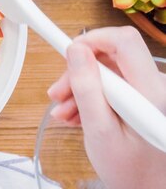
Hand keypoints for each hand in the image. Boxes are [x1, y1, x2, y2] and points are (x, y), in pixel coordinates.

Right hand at [48, 26, 165, 188]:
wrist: (147, 188)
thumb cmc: (128, 168)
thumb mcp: (98, 130)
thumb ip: (87, 88)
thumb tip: (76, 51)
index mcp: (149, 92)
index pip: (124, 41)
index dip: (93, 40)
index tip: (68, 52)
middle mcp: (155, 86)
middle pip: (112, 56)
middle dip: (79, 71)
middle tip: (57, 94)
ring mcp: (149, 93)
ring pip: (109, 71)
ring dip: (81, 87)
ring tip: (64, 113)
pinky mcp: (142, 99)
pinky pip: (113, 86)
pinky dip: (91, 96)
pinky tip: (76, 115)